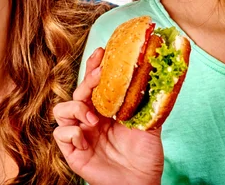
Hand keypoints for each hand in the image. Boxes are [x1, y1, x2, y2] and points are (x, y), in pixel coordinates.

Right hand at [53, 48, 163, 184]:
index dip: (94, 66)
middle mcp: (90, 119)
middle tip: (100, 76)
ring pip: (61, 110)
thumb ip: (151, 102)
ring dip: (76, 108)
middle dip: (87, 81)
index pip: (95, 83)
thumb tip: (164, 77)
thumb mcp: (150, 124)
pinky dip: (71, 133)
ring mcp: (80, 134)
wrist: (141, 183)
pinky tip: (86, 137)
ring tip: (93, 118)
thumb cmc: (145, 156)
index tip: (101, 52)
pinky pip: (60, 134)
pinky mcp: (73, 152)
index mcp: (105, 110)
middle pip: (78, 92)